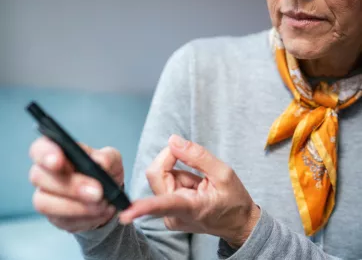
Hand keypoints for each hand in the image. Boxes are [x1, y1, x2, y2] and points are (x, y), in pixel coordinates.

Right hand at [29, 136, 122, 232]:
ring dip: (77, 206)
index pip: (40, 148)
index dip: (45, 154)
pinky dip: (84, 218)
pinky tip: (100, 212)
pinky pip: (61, 220)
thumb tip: (100, 163)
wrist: (110, 195)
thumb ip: (106, 158)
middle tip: (97, 191)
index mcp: (57, 150)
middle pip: (40, 177)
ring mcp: (45, 196)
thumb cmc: (105, 169)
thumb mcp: (112, 158)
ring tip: (102, 204)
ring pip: (45, 203)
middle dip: (71, 186)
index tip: (58, 162)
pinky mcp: (54, 217)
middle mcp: (44, 172)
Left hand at [119, 135, 260, 247]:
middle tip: (194, 161)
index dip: (143, 207)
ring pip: (161, 175)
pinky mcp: (167, 211)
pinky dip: (179, 177)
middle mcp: (173, 215)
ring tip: (199, 182)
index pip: (163, 205)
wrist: (237, 222)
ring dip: (179, 170)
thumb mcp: (224, 173)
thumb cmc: (233, 201)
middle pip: (156, 174)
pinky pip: (165, 182)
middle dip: (172, 159)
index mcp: (190, 208)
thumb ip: (197, 156)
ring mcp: (169, 214)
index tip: (125, 214)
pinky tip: (194, 187)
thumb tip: (172, 140)